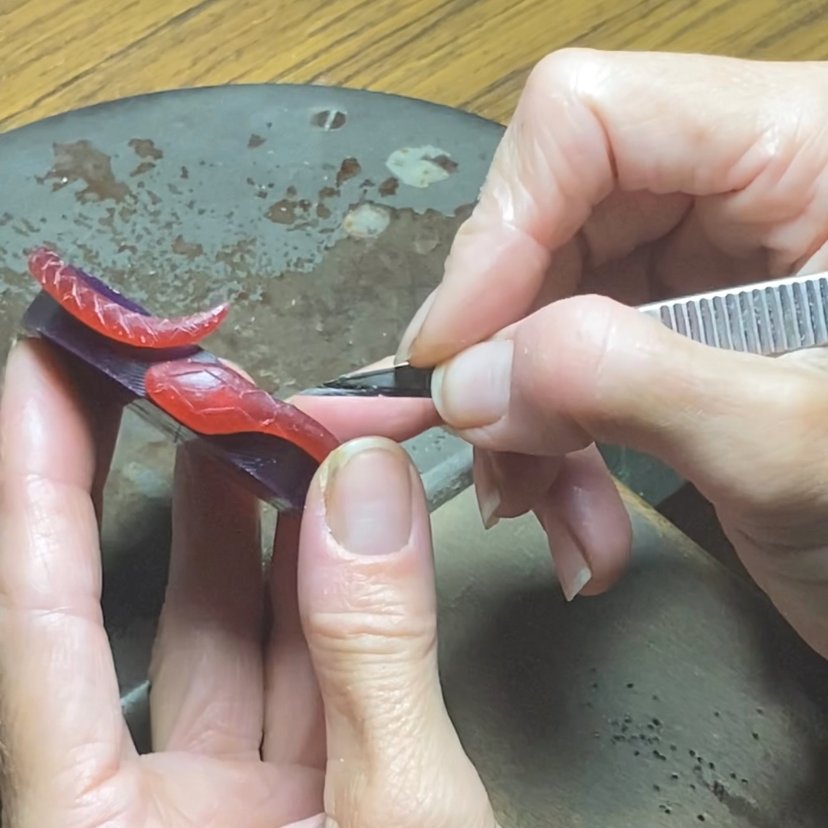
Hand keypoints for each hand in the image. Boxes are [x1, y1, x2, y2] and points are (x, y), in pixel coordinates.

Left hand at [0, 340, 496, 827]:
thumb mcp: (397, 817)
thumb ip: (376, 655)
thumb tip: (366, 489)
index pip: (44, 625)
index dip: (38, 484)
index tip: (46, 371)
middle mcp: (161, 814)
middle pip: (164, 609)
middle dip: (196, 480)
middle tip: (210, 383)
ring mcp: (237, 803)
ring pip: (245, 629)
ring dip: (273, 522)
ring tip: (286, 429)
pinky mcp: (307, 791)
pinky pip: (311, 663)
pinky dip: (334, 584)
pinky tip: (344, 514)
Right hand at [394, 50, 827, 656]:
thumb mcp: (793, 446)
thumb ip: (635, 388)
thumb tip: (470, 380)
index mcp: (805, 151)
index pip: (591, 123)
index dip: (500, 231)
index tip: (451, 350)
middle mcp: (744, 186)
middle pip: (555, 222)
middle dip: (506, 349)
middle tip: (481, 443)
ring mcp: (708, 262)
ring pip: (549, 307)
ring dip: (528, 419)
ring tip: (537, 506)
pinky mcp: (682, 328)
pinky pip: (574, 364)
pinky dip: (556, 445)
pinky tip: (578, 515)